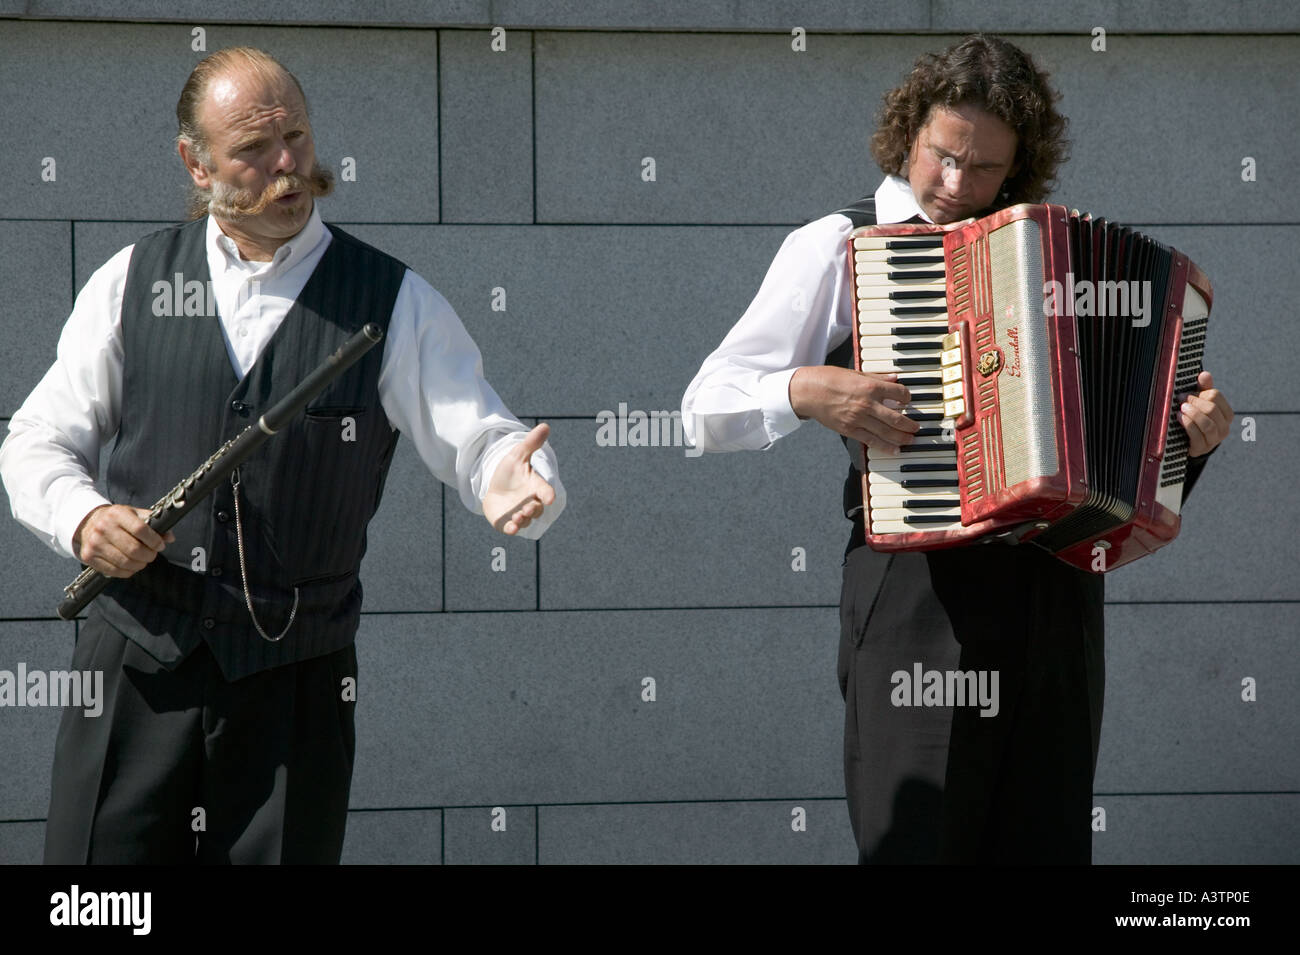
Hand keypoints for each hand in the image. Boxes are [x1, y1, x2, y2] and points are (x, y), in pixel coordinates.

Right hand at [72, 504, 173, 576]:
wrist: (88, 523)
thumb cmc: (117, 519)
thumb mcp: (134, 514)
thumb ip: (153, 524)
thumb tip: (170, 538)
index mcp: (117, 514)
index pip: (140, 529)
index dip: (154, 541)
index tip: (160, 546)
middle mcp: (103, 528)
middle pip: (134, 549)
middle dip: (149, 555)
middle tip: (152, 555)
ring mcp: (94, 543)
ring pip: (125, 562)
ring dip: (140, 565)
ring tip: (142, 560)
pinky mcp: (88, 556)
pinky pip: (114, 571)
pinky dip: (127, 572)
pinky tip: (131, 566)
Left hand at [482, 423, 557, 534]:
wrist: (495, 487)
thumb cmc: (510, 472)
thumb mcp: (517, 455)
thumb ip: (531, 444)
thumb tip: (545, 425)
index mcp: (536, 487)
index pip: (546, 491)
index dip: (548, 494)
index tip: (550, 497)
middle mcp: (530, 503)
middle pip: (537, 509)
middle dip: (533, 510)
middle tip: (527, 508)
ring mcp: (519, 514)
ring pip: (526, 521)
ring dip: (523, 520)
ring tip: (518, 517)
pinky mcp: (507, 523)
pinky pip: (512, 529)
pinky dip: (512, 530)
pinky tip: (510, 528)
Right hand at [789, 365, 919, 453]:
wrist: (807, 391)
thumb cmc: (828, 379)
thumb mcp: (855, 373)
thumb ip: (877, 378)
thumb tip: (894, 378)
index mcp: (870, 386)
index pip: (900, 394)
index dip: (908, 398)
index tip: (908, 401)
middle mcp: (867, 404)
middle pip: (897, 418)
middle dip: (910, 425)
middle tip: (917, 428)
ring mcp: (858, 419)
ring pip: (887, 432)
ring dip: (902, 437)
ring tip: (910, 440)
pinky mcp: (849, 429)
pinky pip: (871, 441)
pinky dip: (885, 446)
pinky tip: (894, 449)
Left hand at [1179, 370, 1232, 457]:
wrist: (1189, 443)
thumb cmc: (1196, 419)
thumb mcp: (1200, 403)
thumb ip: (1203, 389)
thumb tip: (1204, 374)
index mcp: (1226, 413)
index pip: (1216, 397)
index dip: (1199, 393)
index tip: (1184, 394)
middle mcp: (1224, 427)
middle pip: (1212, 409)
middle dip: (1194, 403)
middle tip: (1180, 400)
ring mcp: (1214, 440)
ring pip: (1208, 424)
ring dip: (1192, 415)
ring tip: (1180, 410)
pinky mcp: (1202, 448)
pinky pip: (1198, 437)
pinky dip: (1188, 425)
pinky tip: (1180, 419)